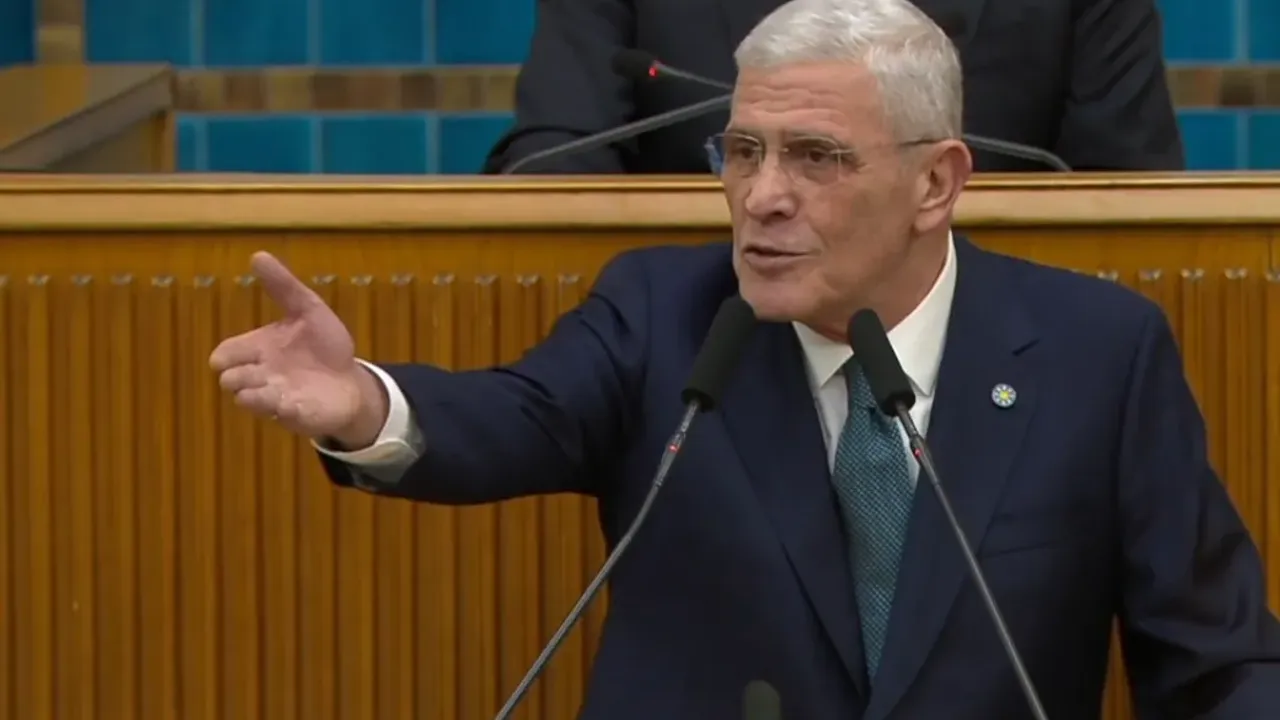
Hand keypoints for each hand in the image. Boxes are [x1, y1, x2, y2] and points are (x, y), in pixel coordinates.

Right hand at [210, 252, 387, 447]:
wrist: (351, 379)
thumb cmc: (324, 345)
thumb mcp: (308, 310)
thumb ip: (283, 287)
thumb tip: (257, 255)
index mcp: (257, 350)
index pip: (224, 354)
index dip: (227, 355)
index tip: (249, 350)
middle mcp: (260, 376)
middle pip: (229, 379)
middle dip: (238, 376)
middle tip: (261, 368)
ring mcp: (276, 398)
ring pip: (248, 400)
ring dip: (256, 394)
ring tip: (275, 386)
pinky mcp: (297, 416)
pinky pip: (281, 415)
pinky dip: (283, 408)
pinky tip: (292, 401)